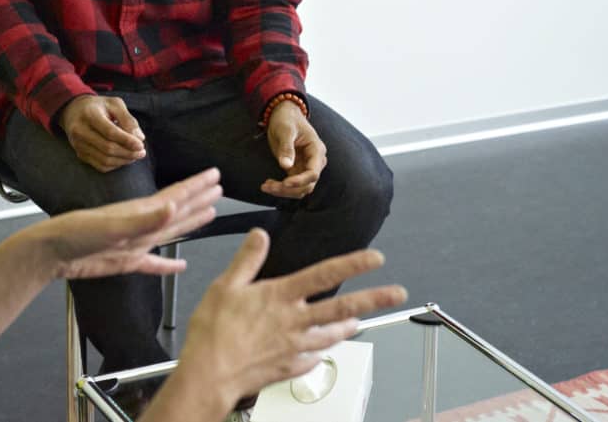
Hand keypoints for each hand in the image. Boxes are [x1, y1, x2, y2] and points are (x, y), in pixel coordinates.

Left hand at [27, 168, 221, 280]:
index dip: (196, 186)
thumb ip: (144, 219)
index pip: (176, 196)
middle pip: (178, 209)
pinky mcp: (126, 261)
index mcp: (141, 212)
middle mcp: (142, 224)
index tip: (215, 175)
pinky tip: (180, 266)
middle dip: (198, 199)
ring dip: (189, 222)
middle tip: (218, 188)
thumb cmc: (77, 233)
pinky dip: (168, 264)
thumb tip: (173, 207)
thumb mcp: (112, 226)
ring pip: (170, 231)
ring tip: (208, 213)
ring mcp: (135, 243)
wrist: (52, 252)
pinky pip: (154, 263)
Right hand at [58, 94, 145, 172]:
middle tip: (142, 152)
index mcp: (89, 114)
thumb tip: (139, 138)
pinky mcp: (80, 154)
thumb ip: (128, 119)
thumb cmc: (99, 106)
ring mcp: (78, 144)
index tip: (141, 145)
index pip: (110, 132)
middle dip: (128, 152)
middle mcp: (80, 130)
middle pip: (107, 148)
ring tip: (135, 156)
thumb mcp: (114, 104)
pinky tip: (123, 159)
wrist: (74, 111)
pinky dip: (115, 165)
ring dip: (123, 160)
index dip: (127, 140)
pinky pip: (100, 166)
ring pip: (104, 160)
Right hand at [166, 231, 406, 409]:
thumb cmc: (214, 331)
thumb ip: (247, 259)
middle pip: (342, 307)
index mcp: (280, 296)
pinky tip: (320, 352)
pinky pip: (312, 359)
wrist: (210, 374)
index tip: (375, 258)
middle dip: (373, 299)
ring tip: (360, 322)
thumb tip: (260, 235)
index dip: (353, 264)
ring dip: (349, 327)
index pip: (324, 274)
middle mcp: (294, 321)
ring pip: (332, 335)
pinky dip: (319, 353)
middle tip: (397, 294)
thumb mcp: (225, 285)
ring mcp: (294, 347)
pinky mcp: (288, 368)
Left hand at [262, 102, 325, 198]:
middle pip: (307, 185)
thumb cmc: (287, 119)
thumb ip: (287, 148)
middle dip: (289, 189)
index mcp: (317, 150)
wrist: (283, 114)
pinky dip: (281, 188)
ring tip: (266, 186)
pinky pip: (291, 185)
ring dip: (284, 191)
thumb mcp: (285, 130)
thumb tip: (286, 166)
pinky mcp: (296, 169)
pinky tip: (268, 184)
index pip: (313, 173)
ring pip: (299, 189)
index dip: (300, 181)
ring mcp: (305, 167)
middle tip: (269, 186)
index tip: (285, 183)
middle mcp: (314, 162)